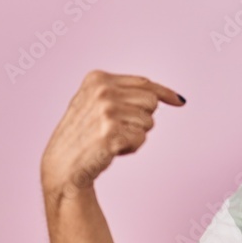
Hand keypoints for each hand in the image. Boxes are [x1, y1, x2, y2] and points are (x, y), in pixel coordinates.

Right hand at [41, 69, 185, 199]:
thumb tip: (169, 97)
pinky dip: (131, 147)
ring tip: (111, 139)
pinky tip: (111, 149)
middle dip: (142, 118)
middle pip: (151, 102)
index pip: (144, 83)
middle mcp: (102, 91)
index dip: (164, 93)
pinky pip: (141, 139)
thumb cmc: (83, 135)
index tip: (179, 101)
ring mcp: (106, 111)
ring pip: (148, 122)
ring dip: (135, 134)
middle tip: (118, 129)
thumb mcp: (96, 102)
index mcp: (98, 78)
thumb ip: (124, 93)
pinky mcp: (111, 133)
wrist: (62, 164)